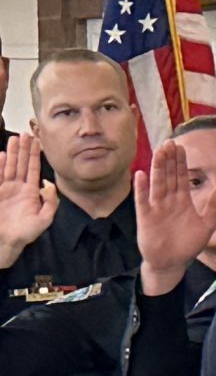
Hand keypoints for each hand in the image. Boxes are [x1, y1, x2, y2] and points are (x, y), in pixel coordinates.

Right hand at [0, 131, 57, 268]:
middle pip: (21, 164)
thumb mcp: (44, 220)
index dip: (35, 155)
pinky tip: (2, 155)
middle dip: (24, 149)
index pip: (34, 169)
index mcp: (31, 192)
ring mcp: (6, 189)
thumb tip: (49, 185)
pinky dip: (0, 166)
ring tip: (14, 138)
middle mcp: (18, 188)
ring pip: (10, 167)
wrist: (5, 242)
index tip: (37, 142)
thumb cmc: (25, 234)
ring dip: (12, 153)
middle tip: (25, 133)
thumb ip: (50, 202)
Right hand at [133, 141, 214, 294]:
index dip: (181, 162)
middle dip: (169, 160)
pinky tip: (140, 175)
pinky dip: (141, 189)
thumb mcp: (206, 224)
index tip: (180, 146)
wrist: (172, 263)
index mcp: (183, 201)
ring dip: (157, 168)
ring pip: (157, 184)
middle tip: (169, 142)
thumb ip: (214, 206)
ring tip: (158, 152)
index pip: (182, 177)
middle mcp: (169, 201)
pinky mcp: (146, 218)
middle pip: (169, 176)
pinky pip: (143, 201)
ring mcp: (156, 208)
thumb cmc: (188, 244)